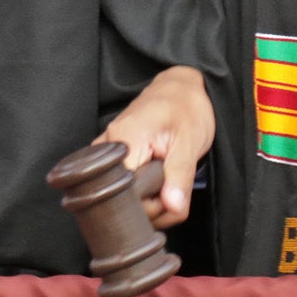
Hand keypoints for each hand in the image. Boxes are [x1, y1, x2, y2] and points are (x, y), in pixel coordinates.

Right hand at [97, 65, 212, 228]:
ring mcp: (106, 152)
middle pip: (119, 197)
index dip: (149, 204)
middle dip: (151, 205)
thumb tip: (172, 207)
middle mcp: (107, 146)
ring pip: (120, 195)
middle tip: (174, 190)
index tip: (170, 199)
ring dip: (148, 201)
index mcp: (124, 139)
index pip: (123, 191)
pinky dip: (142, 194)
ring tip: (167, 183)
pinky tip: (157, 184)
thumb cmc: (185, 108)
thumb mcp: (190, 142)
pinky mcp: (110, 158)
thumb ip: (180, 177)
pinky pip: (120, 187)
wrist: (179, 89)